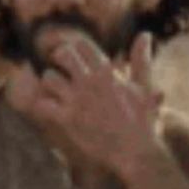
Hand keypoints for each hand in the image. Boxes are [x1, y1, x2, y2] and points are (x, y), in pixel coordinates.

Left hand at [34, 31, 163, 179]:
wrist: (135, 153)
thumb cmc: (143, 121)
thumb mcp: (144, 87)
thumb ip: (141, 60)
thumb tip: (144, 34)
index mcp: (107, 72)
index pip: (82, 45)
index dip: (77, 48)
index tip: (77, 56)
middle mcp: (89, 82)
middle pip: (62, 55)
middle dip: (60, 58)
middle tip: (62, 66)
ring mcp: (76, 101)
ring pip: (49, 78)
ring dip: (50, 82)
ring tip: (57, 89)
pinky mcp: (68, 120)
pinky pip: (43, 105)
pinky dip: (43, 105)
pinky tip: (50, 108)